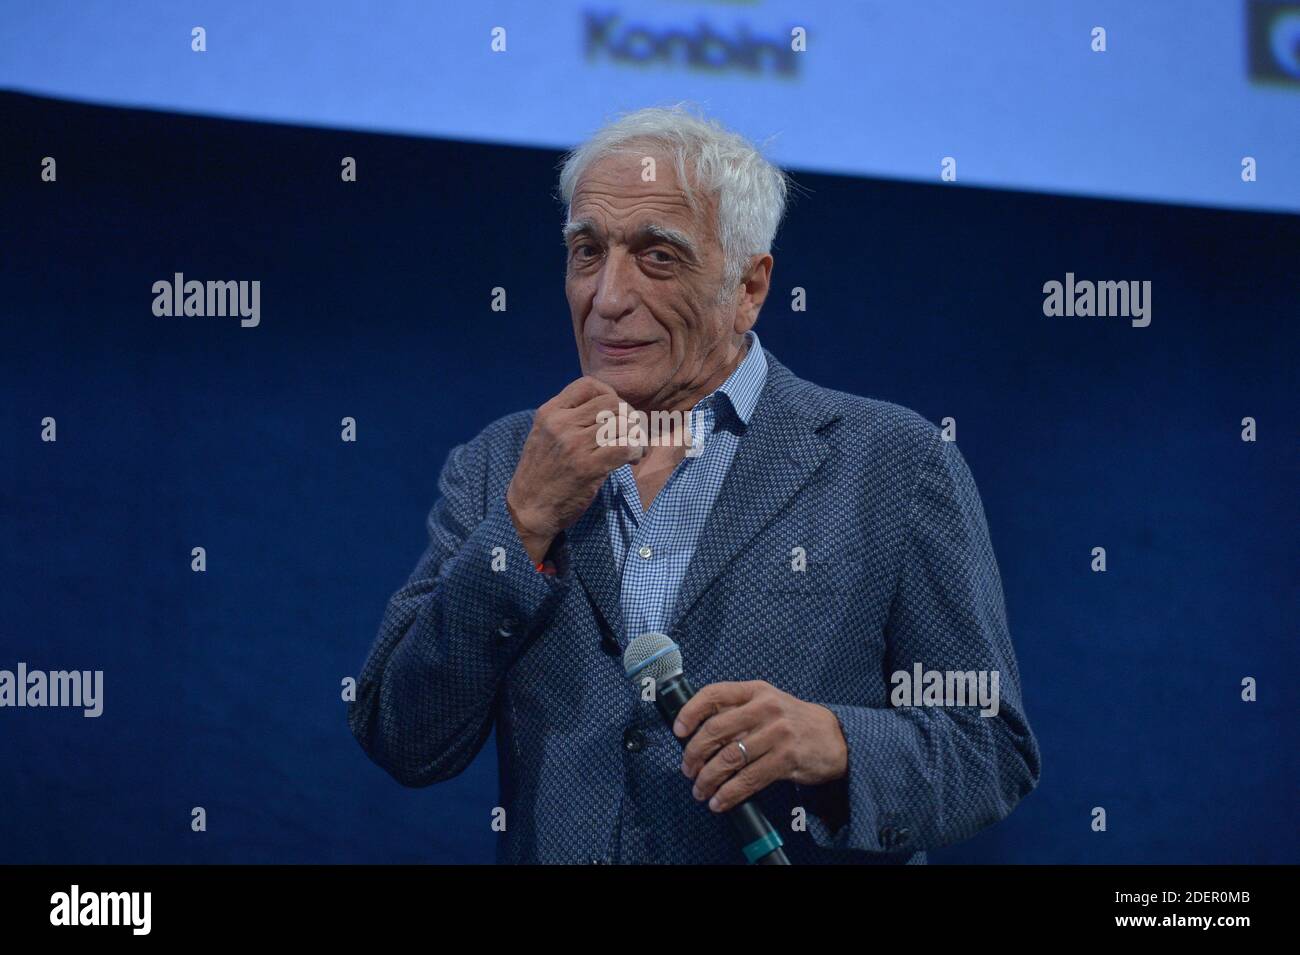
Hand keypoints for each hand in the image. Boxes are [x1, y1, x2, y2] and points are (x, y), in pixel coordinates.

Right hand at [506, 376, 642, 563]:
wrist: (528, 510)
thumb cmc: (541, 474)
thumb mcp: (545, 435)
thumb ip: (568, 418)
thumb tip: (608, 406)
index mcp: (549, 412)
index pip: (589, 385)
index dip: (610, 395)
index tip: (614, 415)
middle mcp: (561, 424)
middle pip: (612, 402)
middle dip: (629, 416)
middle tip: (630, 434)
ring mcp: (574, 445)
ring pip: (622, 423)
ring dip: (637, 435)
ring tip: (634, 450)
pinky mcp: (588, 467)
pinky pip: (626, 446)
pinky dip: (636, 450)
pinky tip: (632, 459)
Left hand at [675, 680, 847, 812]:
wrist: (834, 737)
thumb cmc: (791, 722)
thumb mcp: (766, 703)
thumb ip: (737, 711)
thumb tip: (696, 735)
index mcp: (755, 690)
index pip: (714, 693)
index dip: (690, 712)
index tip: (678, 731)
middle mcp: (765, 708)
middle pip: (716, 730)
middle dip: (694, 753)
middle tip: (687, 770)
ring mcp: (777, 733)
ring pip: (730, 758)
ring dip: (708, 778)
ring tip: (700, 790)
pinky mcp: (786, 759)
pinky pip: (748, 779)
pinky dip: (729, 794)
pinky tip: (719, 801)